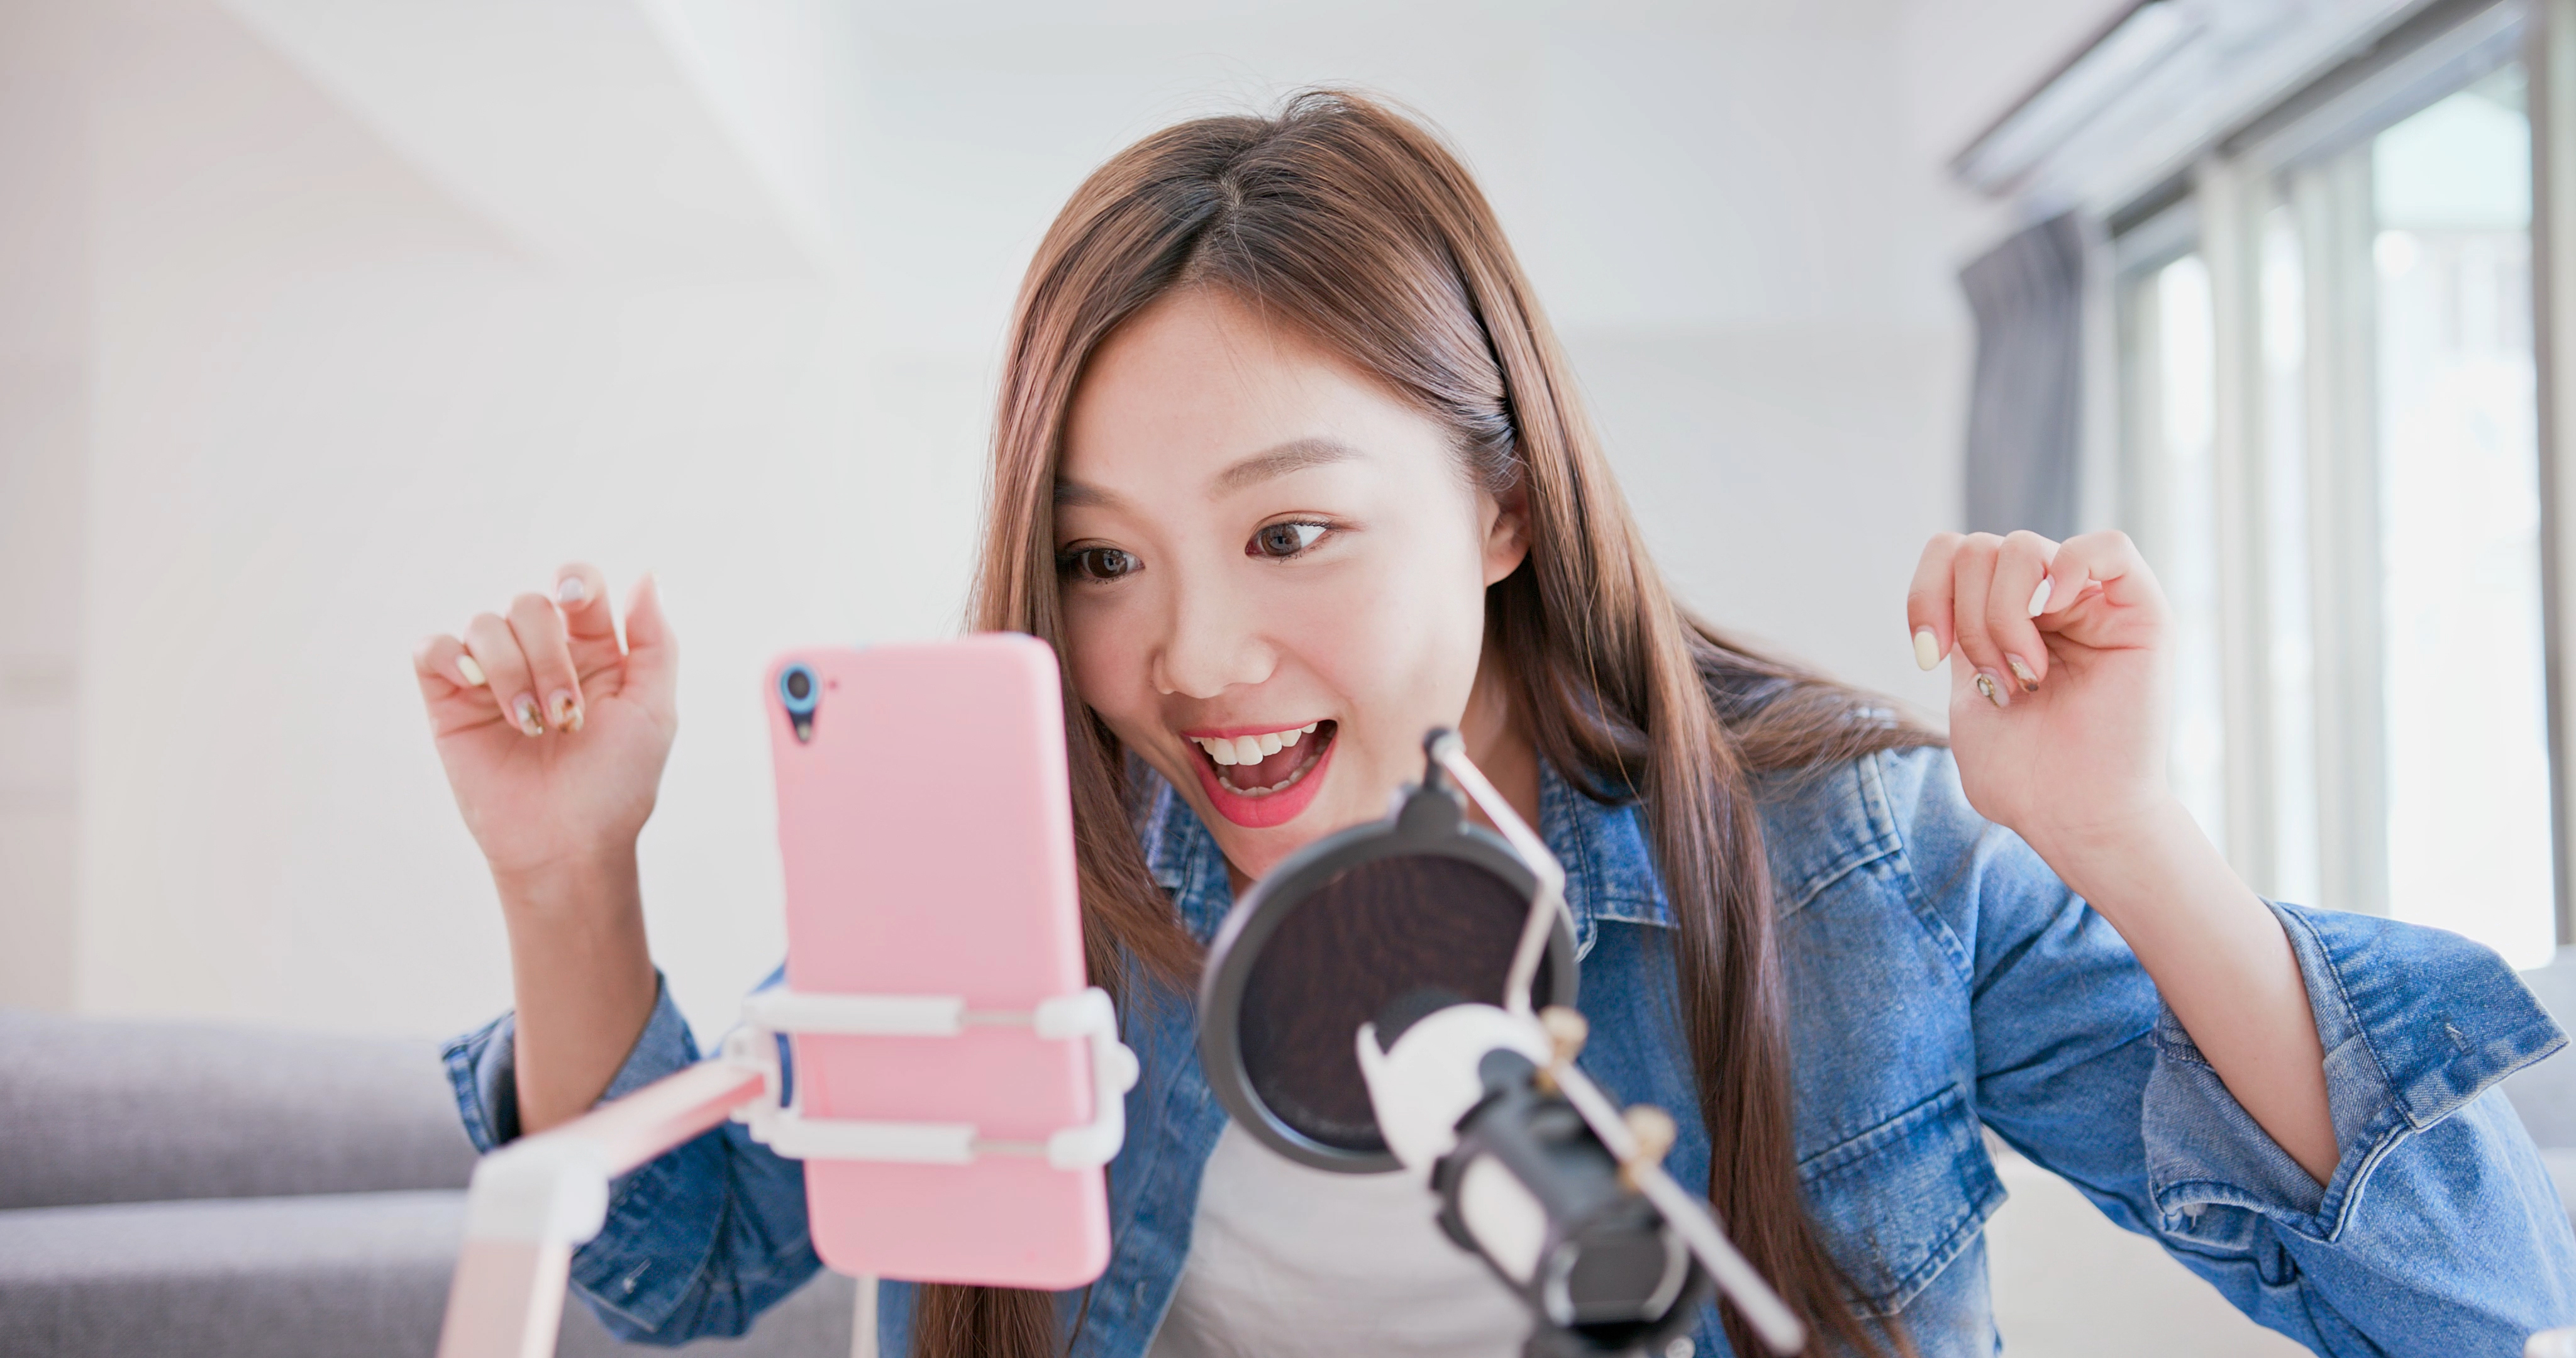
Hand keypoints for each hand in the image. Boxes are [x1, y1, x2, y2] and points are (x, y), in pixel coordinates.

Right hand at [412, 565, 677, 887]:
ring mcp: (493, 678)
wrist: (568, 844)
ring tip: (530, 726)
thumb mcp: (653, 711)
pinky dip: (451, 656)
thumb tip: (646, 575)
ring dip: (511, 671)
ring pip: (486, 624)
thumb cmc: (616, 785)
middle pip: (530, 604)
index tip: (577, 608)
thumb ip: (654, 641)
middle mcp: (540, 657)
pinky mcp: (450, 703)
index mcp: (592, 652)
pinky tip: (475, 689)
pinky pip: (433, 649)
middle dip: (549, 656)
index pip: (577, 587)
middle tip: (567, 715)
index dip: (576, 584)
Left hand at [1905, 530, 2171, 864]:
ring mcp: (2092, 602)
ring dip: (2003, 618)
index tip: (1929, 655)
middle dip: (1967, 619)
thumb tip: (1949, 598)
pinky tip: (2055, 613)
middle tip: (1994, 684)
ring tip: (2024, 679)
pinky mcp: (2141, 612)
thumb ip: (1959, 638)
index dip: (1926, 593)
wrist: (2075, 817)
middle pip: (1978, 549)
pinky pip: (2110, 546)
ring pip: (2022, 547)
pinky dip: (2068, 567)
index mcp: (2000, 617)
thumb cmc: (2024, 776)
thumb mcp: (1967, 700)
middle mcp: (2045, 602)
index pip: (1950, 552)